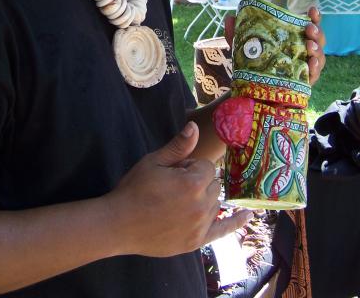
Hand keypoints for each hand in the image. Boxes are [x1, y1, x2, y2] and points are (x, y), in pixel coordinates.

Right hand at [107, 122, 252, 256]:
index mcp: (192, 183)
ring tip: (177, 201)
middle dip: (197, 181)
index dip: (188, 166)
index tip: (172, 173)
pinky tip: (249, 216)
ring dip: (203, 198)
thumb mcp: (154, 162)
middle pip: (213, 184)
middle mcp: (202, 206)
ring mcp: (201, 226)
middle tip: (172, 187)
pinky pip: (224, 230)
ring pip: (216, 203)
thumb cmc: (134, 189)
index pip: (206, 166)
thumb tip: (195, 127)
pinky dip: (237, 222)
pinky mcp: (197, 242)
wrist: (119, 224)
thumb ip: (178, 146)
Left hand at [224, 8, 325, 85]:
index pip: (309, 25)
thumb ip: (236, 33)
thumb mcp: (242, 47)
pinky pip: (314, 75)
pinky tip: (311, 63)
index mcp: (292, 38)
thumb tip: (230, 18)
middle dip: (317, 32)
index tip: (312, 10)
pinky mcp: (304, 82)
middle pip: (318, 40)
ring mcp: (304, 67)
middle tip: (309, 28)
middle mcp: (302, 51)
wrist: (250, 91)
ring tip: (308, 46)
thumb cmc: (251, 64)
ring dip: (317, 49)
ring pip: (320, 57)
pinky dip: (315, 69)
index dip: (314, 17)